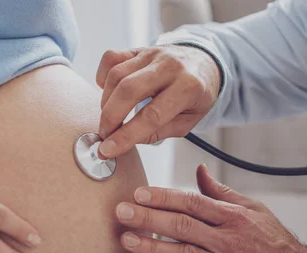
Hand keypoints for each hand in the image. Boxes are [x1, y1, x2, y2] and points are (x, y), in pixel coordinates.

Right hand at [96, 45, 220, 158]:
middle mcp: (170, 66)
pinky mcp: (138, 49)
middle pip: (128, 90)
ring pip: (116, 75)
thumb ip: (157, 132)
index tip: (108, 149)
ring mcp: (152, 54)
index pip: (151, 116)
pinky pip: (110, 59)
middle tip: (105, 134)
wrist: (203, 61)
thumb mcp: (187, 122)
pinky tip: (110, 93)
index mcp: (189, 87)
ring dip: (106, 102)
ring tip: (110, 118)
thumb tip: (124, 140)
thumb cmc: (195, 95)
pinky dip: (103, 79)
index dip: (126, 135)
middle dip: (110, 118)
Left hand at [116, 165, 306, 252]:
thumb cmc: (273, 243)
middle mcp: (230, 241)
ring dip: (152, 248)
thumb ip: (221, 192)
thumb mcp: (253, 211)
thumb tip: (198, 169)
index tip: (138, 193)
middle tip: (121, 212)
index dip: (163, 198)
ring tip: (126, 240)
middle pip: (183, 226)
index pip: (192, 203)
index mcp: (234, 218)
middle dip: (149, 218)